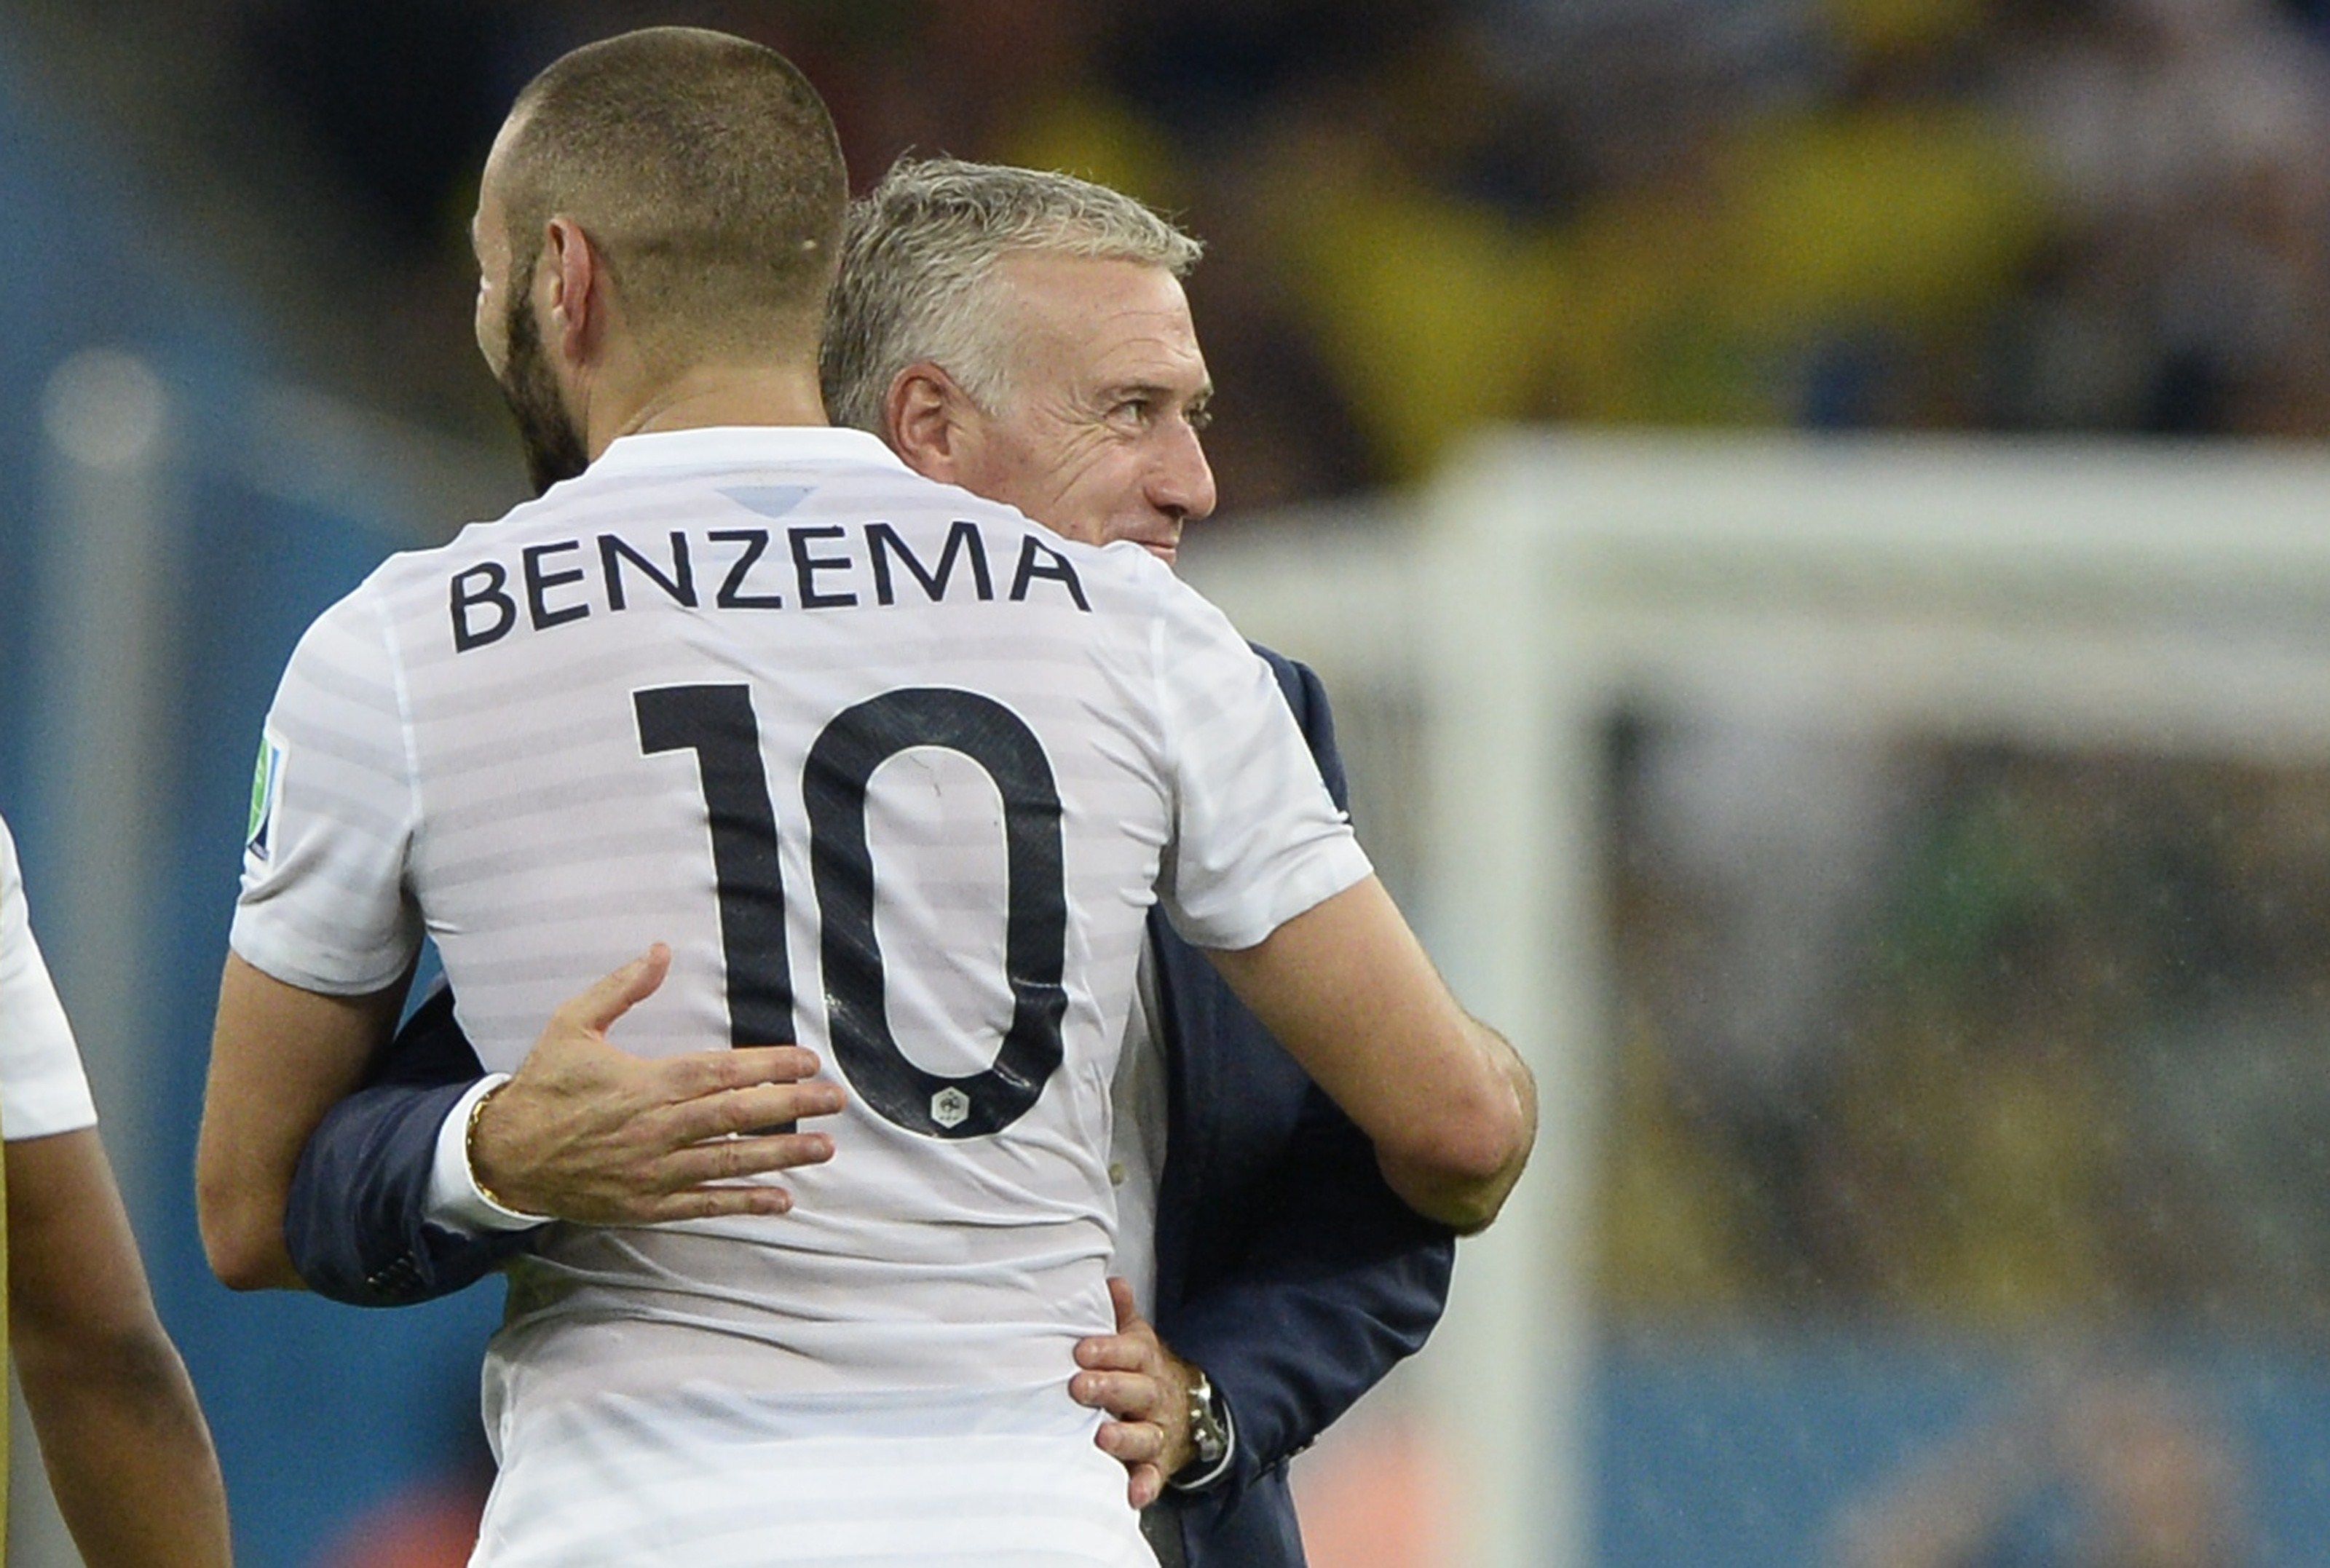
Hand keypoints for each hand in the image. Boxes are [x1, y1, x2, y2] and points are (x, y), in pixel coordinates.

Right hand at [469, 944, 844, 1223]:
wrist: (503, 1155)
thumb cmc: (543, 1085)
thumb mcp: (573, 1024)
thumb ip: (622, 988)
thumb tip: (662, 949)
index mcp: (649, 1082)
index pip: (725, 1071)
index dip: (772, 1067)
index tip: (810, 1062)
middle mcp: (660, 1128)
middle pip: (740, 1115)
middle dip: (794, 1107)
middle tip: (837, 1101)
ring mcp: (657, 1171)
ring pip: (731, 1161)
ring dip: (782, 1156)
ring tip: (825, 1148)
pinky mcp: (648, 1204)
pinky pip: (705, 1205)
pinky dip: (744, 1204)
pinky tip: (781, 1200)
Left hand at [1071, 1277, 1201, 1508]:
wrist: (1188, 1412)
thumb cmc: (1143, 1372)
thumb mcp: (1137, 1339)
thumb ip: (1121, 1314)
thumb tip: (1112, 1282)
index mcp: (1146, 1361)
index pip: (1130, 1351)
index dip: (1107, 1350)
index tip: (1081, 1351)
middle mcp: (1153, 1395)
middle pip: (1137, 1390)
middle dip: (1109, 1387)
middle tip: (1078, 1386)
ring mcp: (1157, 1431)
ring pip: (1146, 1433)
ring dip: (1125, 1436)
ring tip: (1102, 1437)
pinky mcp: (1159, 1464)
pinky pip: (1155, 1476)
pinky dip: (1145, 1485)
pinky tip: (1132, 1495)